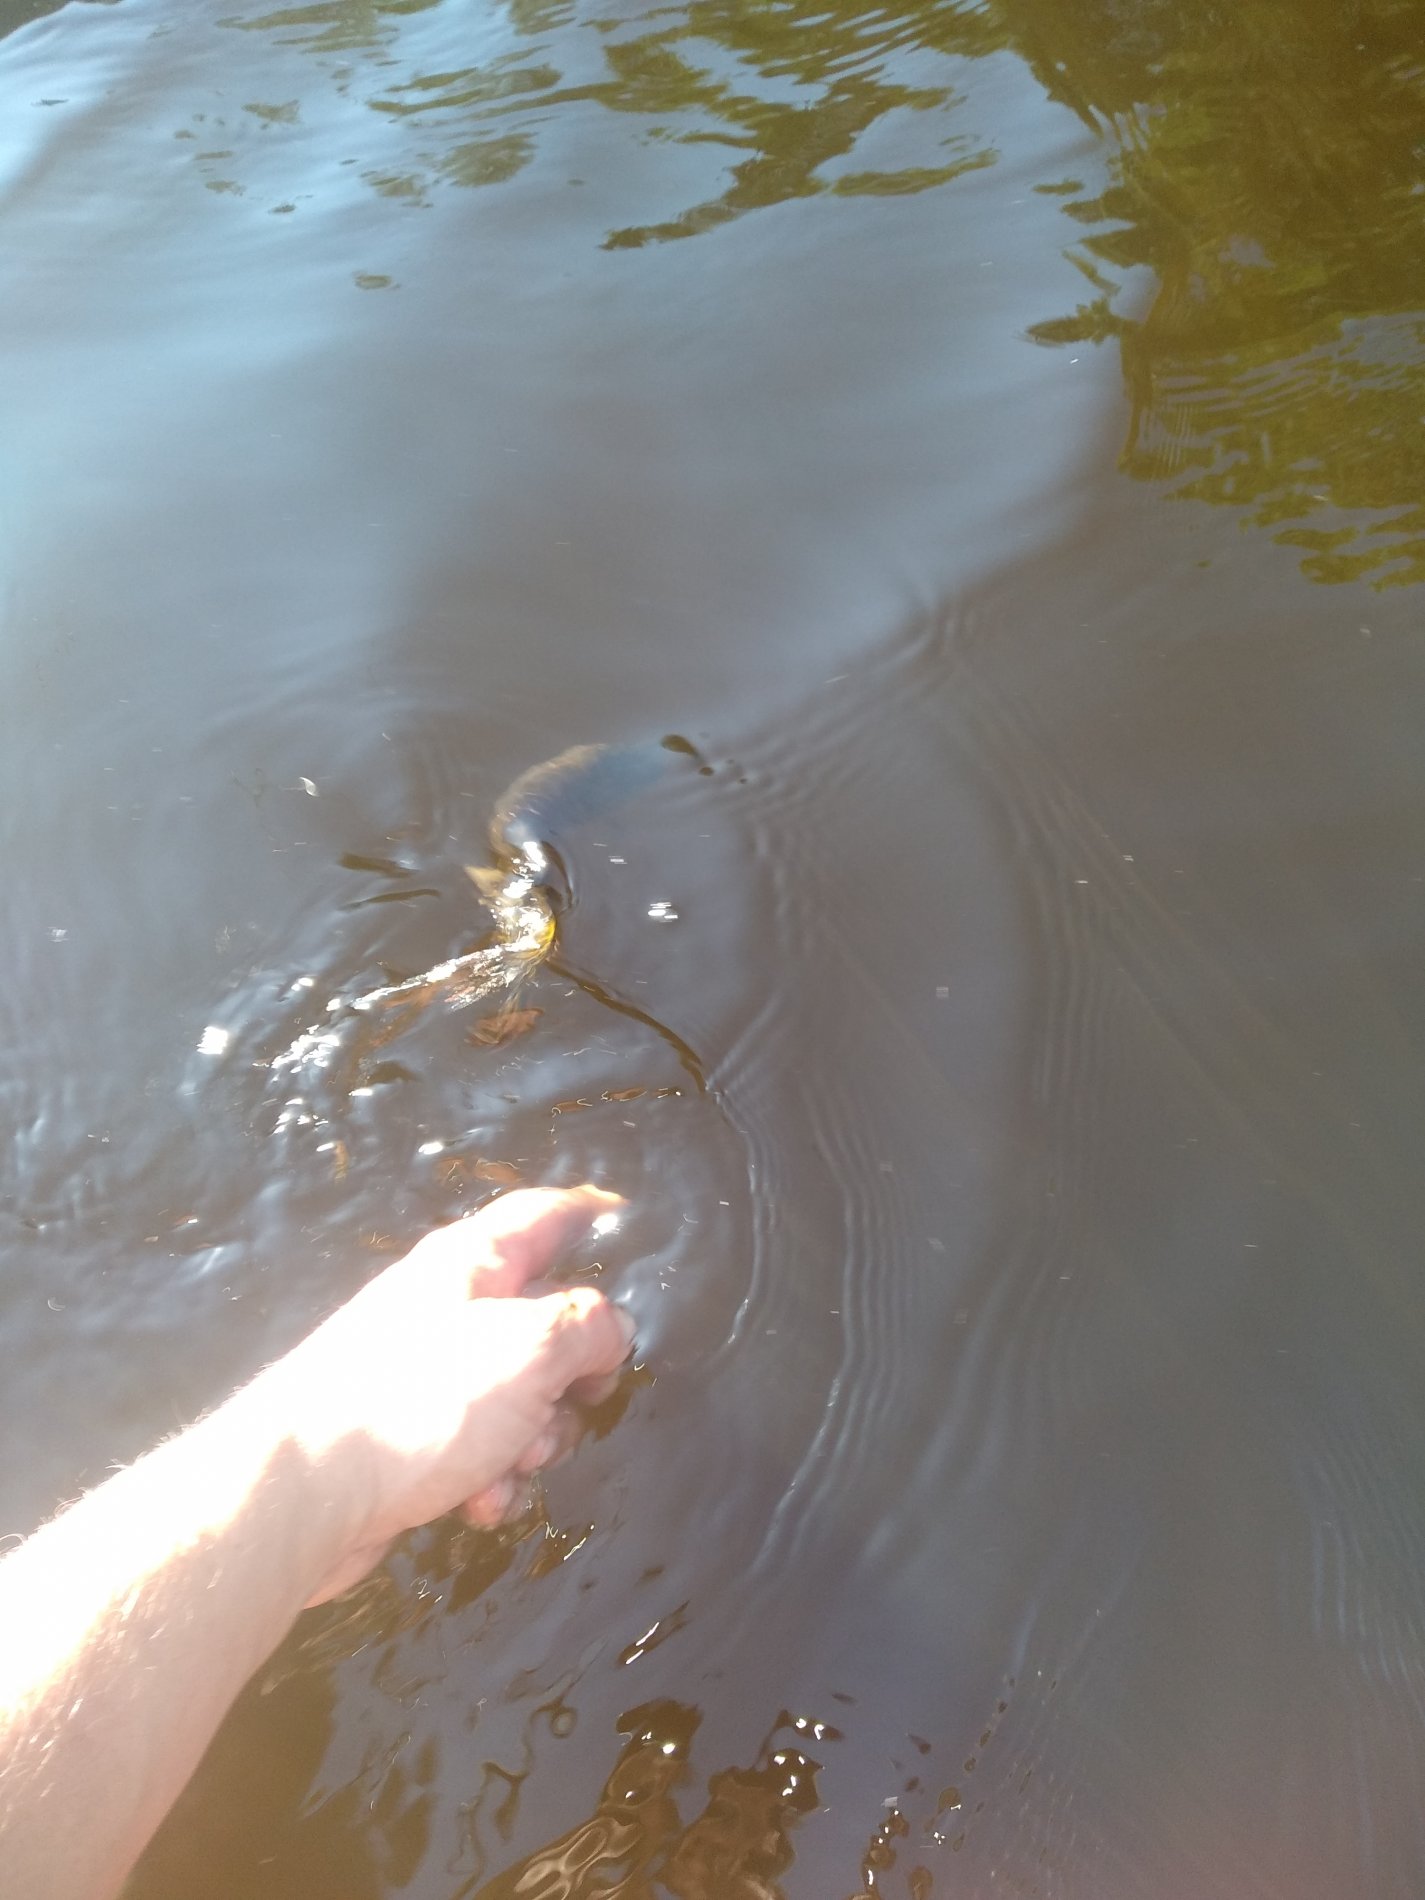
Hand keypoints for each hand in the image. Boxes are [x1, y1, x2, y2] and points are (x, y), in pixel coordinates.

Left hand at [255, 1186, 634, 1602]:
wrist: (304, 1493)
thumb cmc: (421, 1399)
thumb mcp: (529, 1348)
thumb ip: (588, 1327)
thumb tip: (613, 1328)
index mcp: (473, 1262)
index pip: (547, 1214)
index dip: (595, 1216)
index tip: (636, 1229)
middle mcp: (449, 1308)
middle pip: (546, 1320)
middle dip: (575, 1371)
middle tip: (578, 1399)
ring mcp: (427, 1375)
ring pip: (521, 1397)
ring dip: (536, 1438)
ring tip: (512, 1462)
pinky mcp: (413, 1440)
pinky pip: (481, 1450)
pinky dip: (492, 1477)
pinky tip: (478, 1502)